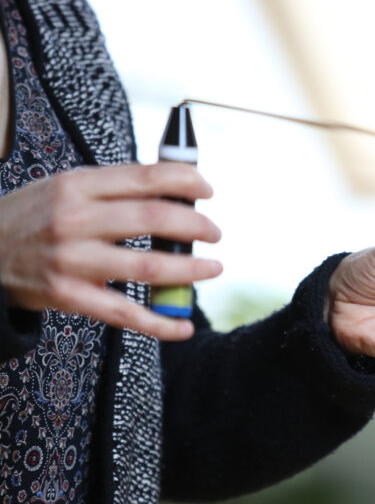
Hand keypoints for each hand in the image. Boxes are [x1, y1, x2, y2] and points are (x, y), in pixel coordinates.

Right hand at [0, 163, 222, 339]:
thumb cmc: (31, 219)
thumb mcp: (62, 188)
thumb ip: (111, 189)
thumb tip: (174, 190)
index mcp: (77, 186)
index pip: (146, 177)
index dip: (186, 182)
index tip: (207, 190)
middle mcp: (74, 220)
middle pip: (153, 219)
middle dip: (196, 226)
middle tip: (215, 232)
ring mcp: (71, 260)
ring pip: (148, 266)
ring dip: (190, 270)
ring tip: (212, 269)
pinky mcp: (67, 296)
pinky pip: (124, 314)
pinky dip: (160, 323)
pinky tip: (183, 327)